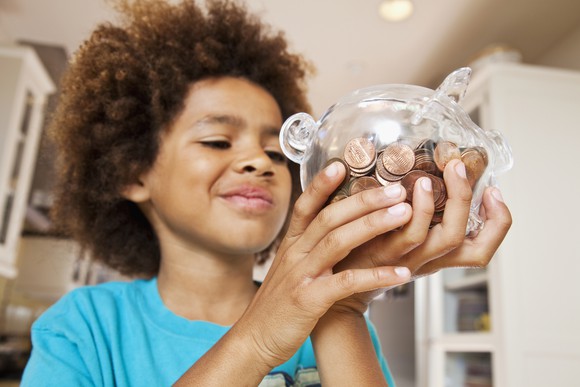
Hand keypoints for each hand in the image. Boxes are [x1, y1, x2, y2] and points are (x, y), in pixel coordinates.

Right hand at [234, 161, 413, 369]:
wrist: (254, 340)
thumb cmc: (277, 306)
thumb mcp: (288, 271)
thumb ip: (307, 251)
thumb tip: (335, 235)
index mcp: (290, 246)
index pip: (305, 207)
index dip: (322, 185)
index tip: (342, 165)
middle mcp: (294, 255)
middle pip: (329, 218)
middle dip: (363, 200)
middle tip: (395, 188)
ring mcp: (301, 276)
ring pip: (338, 241)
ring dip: (373, 224)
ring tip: (403, 214)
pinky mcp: (309, 300)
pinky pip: (346, 282)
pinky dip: (375, 276)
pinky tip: (400, 272)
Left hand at [325, 158, 511, 312]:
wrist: (336, 284)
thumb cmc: (367, 251)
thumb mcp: (400, 234)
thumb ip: (416, 212)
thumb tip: (425, 170)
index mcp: (438, 255)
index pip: (483, 248)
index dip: (499, 222)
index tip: (493, 190)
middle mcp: (430, 260)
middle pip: (472, 242)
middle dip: (470, 201)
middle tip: (458, 167)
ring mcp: (410, 259)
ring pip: (446, 238)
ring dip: (448, 203)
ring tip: (432, 177)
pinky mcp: (386, 255)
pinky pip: (409, 236)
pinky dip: (417, 211)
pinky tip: (407, 189)